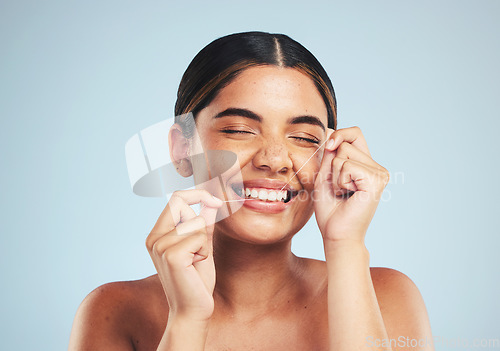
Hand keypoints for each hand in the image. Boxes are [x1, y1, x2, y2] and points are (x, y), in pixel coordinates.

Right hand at [145, 189, 222, 321]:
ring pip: (196, 223)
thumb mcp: (202, 245)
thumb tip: (211, 201)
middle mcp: (154, 238)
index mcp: (157, 234)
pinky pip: (200, 237)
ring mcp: (160, 246)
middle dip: (201, 221)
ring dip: (204, 242)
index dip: (198, 194)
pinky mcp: (171, 255)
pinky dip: (205, 251)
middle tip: (202, 248)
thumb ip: (204, 223)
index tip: (215, 201)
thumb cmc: (197, 280)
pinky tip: (195, 266)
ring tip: (195, 261)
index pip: (176, 198)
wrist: (193, 310)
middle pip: (182, 204)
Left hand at [314, 126, 389, 243]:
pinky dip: (339, 181)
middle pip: (346, 142)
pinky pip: (346, 166)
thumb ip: (330, 154)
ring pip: (344, 154)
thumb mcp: (325, 174)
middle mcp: (376, 168)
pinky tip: (347, 195)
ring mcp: (379, 174)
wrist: (336, 234)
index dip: (340, 134)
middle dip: (332, 164)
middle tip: (338, 187)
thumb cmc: (330, 209)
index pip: (355, 133)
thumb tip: (331, 130)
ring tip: (343, 192)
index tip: (329, 146)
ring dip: (334, 176)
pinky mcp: (376, 181)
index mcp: (366, 164)